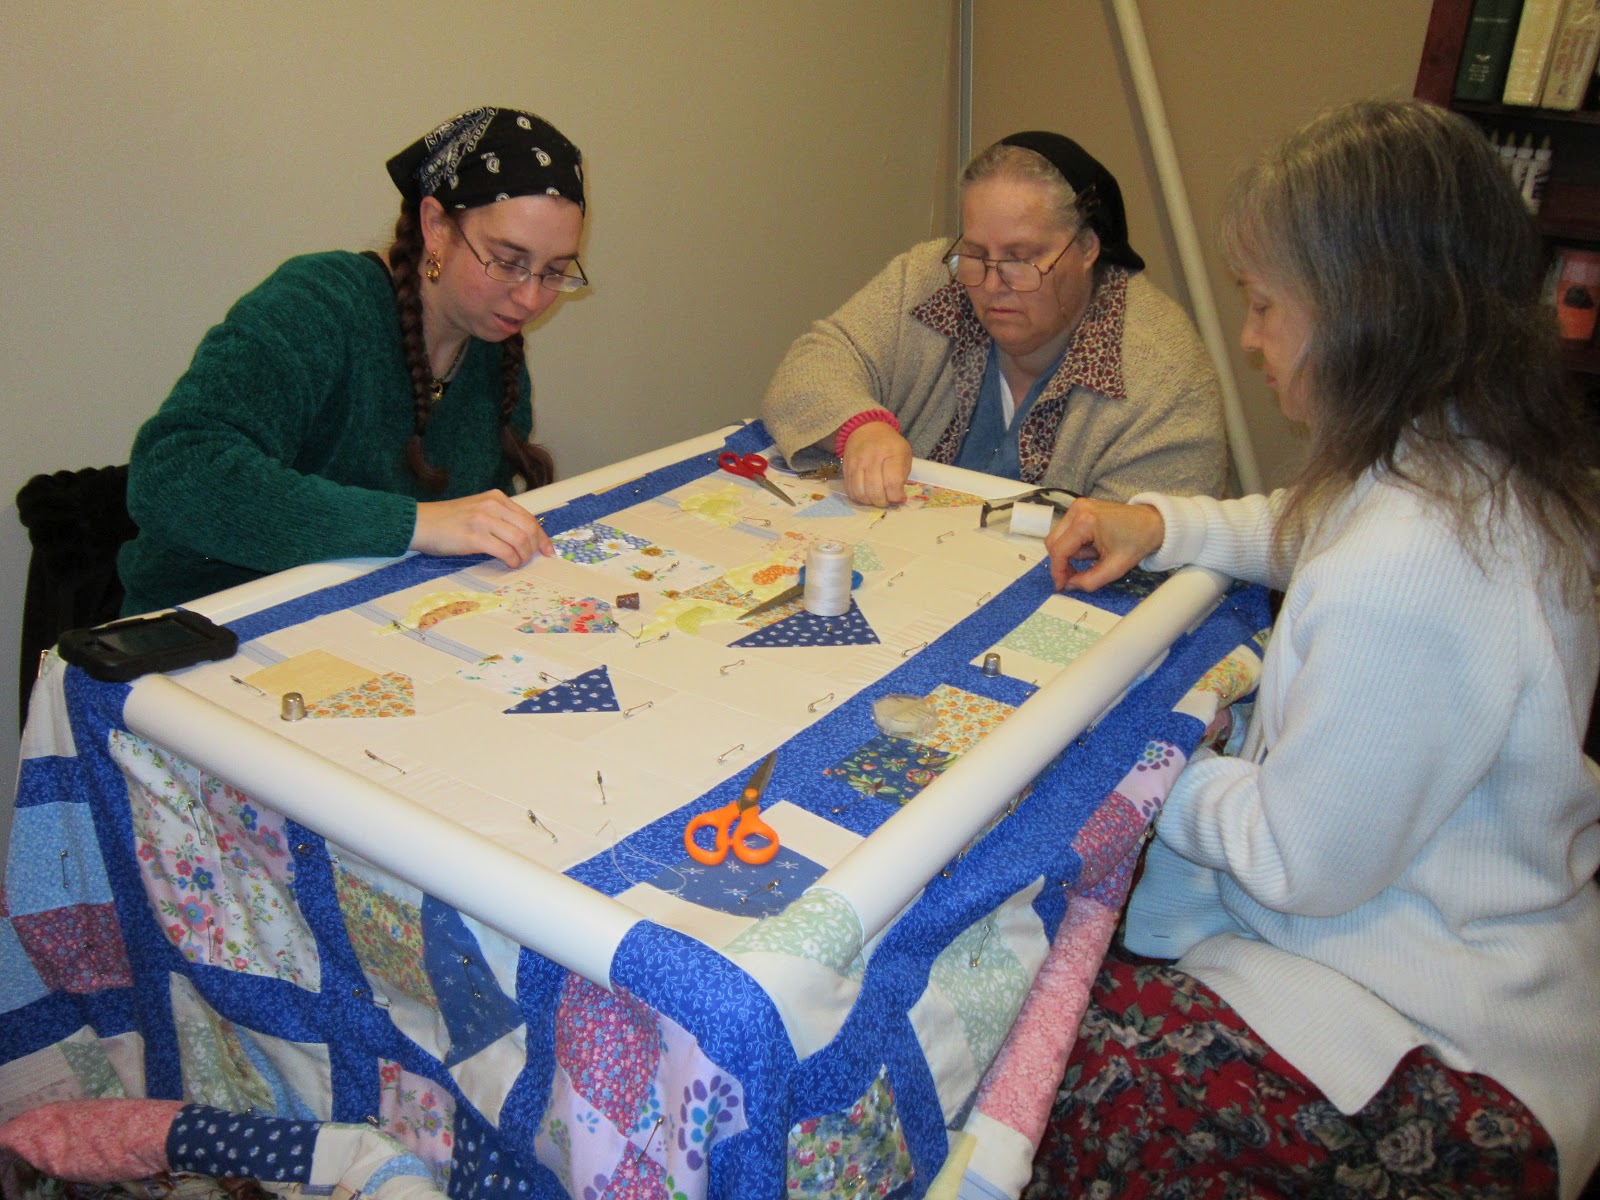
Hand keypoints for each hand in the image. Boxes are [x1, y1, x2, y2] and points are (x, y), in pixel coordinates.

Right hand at [411, 489, 553, 568]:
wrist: (419, 522)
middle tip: (532, 560)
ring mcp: (484, 520)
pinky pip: (505, 551)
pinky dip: (512, 560)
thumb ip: (499, 519)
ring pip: (520, 540)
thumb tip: (523, 539)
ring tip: (517, 562)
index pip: (529, 517)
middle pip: (529, 528)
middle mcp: (492, 505)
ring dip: (523, 556)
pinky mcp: (475, 536)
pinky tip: (508, 564)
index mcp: (496, 498)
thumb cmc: (447, 521)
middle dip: (535, 547)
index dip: (542, 536)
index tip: (548, 550)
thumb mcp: (478, 511)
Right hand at [841, 420, 912, 506]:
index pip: (892, 482)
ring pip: (860, 493)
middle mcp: (872, 457)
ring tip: (877, 498)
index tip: (900, 498)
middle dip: (883, 502)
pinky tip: (867, 495)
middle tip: (888, 500)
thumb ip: (903, 476)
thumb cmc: (889, 445)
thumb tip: (898, 498)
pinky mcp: (846, 469)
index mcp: (891, 453)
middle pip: (875, 491)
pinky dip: (859, 498)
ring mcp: (856, 463)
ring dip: (870, 502)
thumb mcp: (904, 454)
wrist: (866, 429)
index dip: (896, 496)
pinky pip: (850, 490)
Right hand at [1045, 498, 1164, 591]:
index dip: (1058, 571)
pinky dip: (1075, 544)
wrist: (1153, 523)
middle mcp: (1078, 510)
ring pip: (1059, 537)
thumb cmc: (1138, 540)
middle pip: (1053, 542)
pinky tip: (1093, 547)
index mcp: (1085, 521)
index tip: (1061, 585)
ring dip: (1072, 553)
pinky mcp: (1080, 508)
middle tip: (1074, 577)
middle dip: (1062, 562)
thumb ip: (1089, 581)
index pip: (1059, 550)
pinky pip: (1067, 531)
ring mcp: (1078, 506)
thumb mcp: (1115, 568)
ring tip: (1095, 556)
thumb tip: (1070, 585)